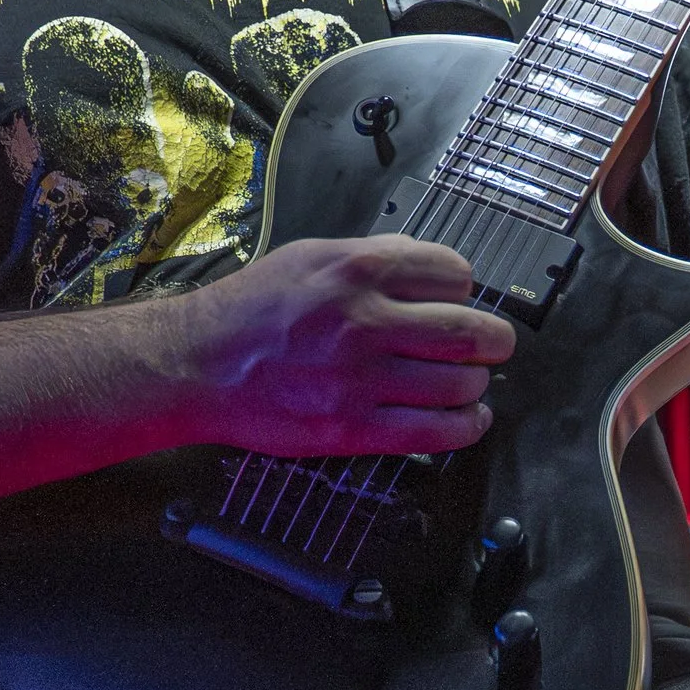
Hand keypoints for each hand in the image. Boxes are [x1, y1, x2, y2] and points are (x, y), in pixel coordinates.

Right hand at [180, 237, 514, 455]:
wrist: (195, 364)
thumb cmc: (250, 310)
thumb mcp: (309, 257)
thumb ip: (372, 257)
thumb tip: (428, 266)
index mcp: (356, 269)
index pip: (453, 272)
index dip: (465, 288)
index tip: (461, 299)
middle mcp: (364, 321)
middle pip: (470, 331)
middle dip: (494, 339)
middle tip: (493, 344)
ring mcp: (360, 378)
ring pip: (460, 383)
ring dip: (477, 384)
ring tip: (470, 383)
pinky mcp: (351, 428)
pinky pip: (435, 432)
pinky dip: (466, 426)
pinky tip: (468, 419)